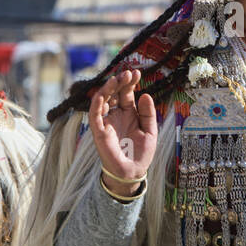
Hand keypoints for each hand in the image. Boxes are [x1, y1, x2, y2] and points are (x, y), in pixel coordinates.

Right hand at [89, 69, 156, 196]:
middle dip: (120, 82)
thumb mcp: (150, 131)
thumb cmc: (141, 153)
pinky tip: (102, 93)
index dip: (130, 83)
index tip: (137, 73)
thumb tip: (145, 94)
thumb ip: (148, 114)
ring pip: (103, 100)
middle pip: (115, 93)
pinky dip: (96, 103)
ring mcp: (107, 121)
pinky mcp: (98, 131)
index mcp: (128, 113)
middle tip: (128, 73)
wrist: (133, 172)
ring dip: (108, 88)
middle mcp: (116, 115)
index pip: (126, 94)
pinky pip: (94, 114)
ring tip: (117, 79)